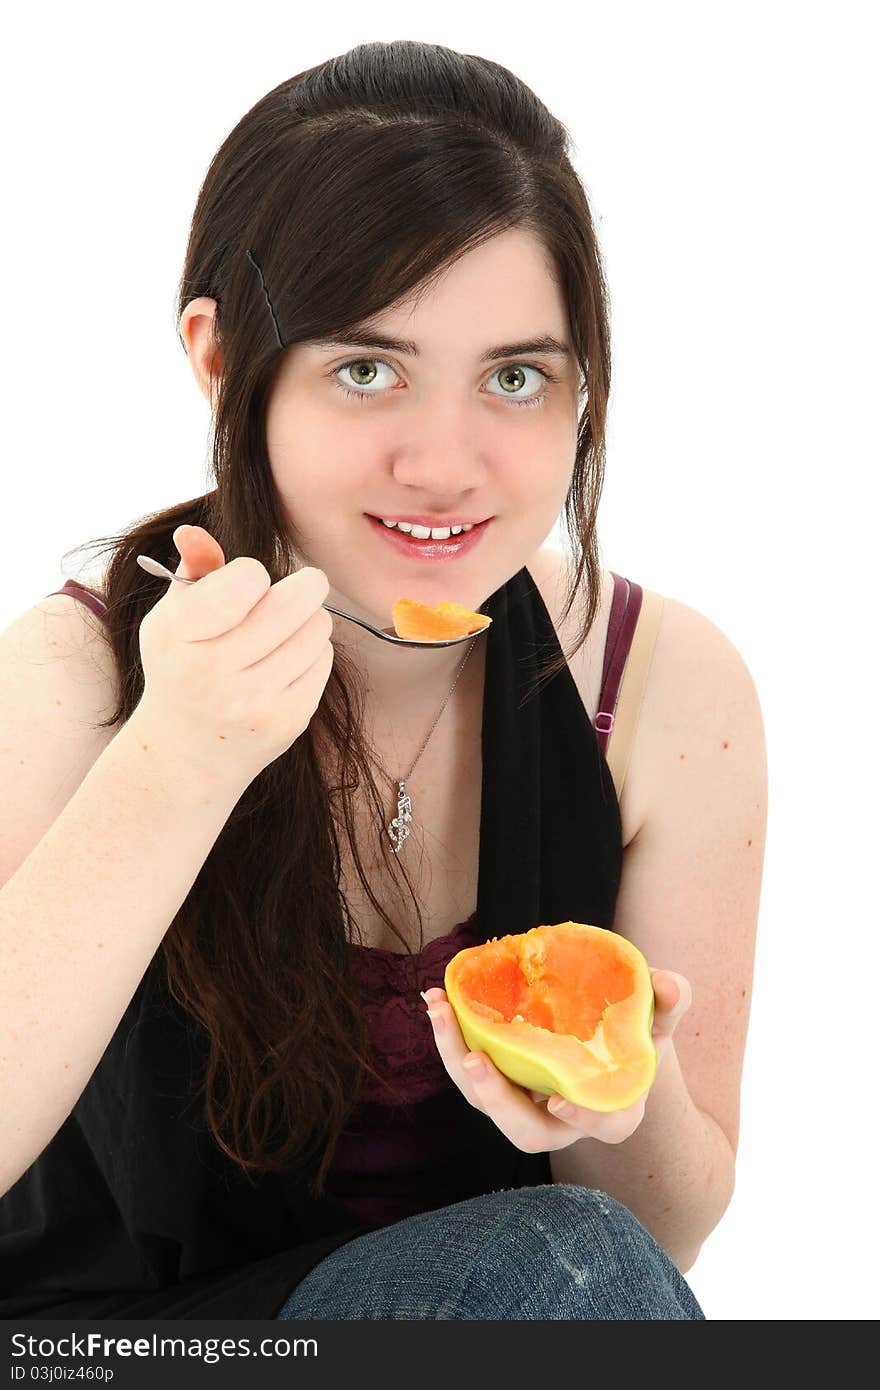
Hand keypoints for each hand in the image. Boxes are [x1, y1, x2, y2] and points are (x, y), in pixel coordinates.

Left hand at [421, 969, 691, 1153]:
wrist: (602, 1043)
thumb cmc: (632, 1038)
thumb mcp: (654, 1022)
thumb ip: (666, 1004)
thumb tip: (669, 982)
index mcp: (609, 1110)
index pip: (602, 1125)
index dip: (583, 1117)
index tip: (561, 1101)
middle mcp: (563, 1119)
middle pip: (527, 1131)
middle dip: (498, 1100)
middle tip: (477, 1059)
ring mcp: (526, 1104)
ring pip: (487, 1103)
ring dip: (456, 1060)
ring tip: (441, 1011)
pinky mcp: (499, 1082)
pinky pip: (470, 1071)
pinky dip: (451, 1038)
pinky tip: (438, 1000)